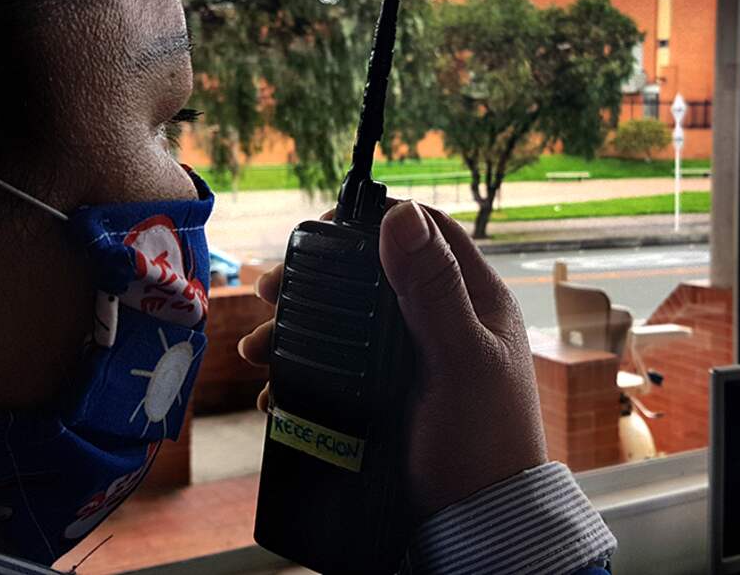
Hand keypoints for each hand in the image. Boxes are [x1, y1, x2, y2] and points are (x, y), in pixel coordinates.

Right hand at [238, 201, 546, 519]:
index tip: (319, 231)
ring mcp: (408, 361)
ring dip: (296, 330)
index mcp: (472, 301)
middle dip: (315, 281)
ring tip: (257, 350)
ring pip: (345, 324)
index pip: (425, 232)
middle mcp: (439, 322)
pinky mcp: (383, 396)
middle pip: (371, 277)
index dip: (375, 221)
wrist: (474, 525)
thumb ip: (434, 291)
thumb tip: (400, 215)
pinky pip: (335, 369)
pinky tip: (275, 391)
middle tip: (269, 292)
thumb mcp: (460, 362)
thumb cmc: (482, 444)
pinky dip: (301, 373)